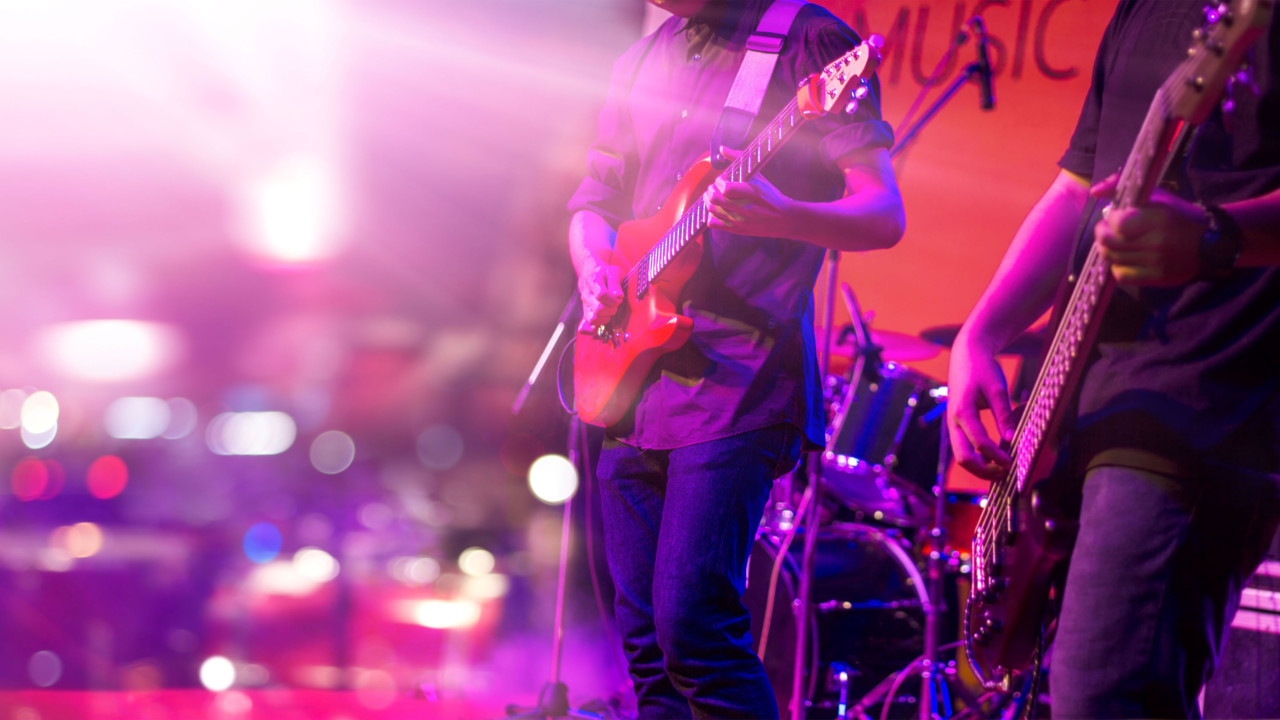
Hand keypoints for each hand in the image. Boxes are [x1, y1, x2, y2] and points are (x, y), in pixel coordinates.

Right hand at [576, 258, 622, 333]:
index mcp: (593, 280)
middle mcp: (586, 293)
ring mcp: (584, 304)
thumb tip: (618, 296)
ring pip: (592, 319)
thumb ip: (616, 283)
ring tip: (610, 311)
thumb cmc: (606, 274)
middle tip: (616, 306)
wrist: (591, 273)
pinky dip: (597, 327)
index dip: (613, 300)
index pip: (601, 295)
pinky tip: (604, 321)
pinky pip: (587, 326)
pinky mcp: (585, 312)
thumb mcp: (614, 272)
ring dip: (605, 318)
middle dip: (611, 310)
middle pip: (598, 309)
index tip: (619, 299)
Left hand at [703, 149, 796, 237]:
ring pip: (711, 210)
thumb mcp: (759, 177)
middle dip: (711, 189)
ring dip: (709, 200)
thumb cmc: (771, 196)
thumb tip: (722, 148)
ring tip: (715, 195)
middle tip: (716, 187)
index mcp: (752, 193)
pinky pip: (713, 223)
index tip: (723, 179)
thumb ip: (739, 159)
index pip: (726, 188)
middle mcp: (745, 208)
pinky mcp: (736, 230)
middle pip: (714, 199)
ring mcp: (739, 221)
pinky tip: (718, 209)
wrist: (784, 219)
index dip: (720, 181)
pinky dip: (711, 214)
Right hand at [946, 338, 1015, 479]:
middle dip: (984, 470)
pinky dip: (977, 457)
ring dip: (980, 467)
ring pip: (961, 456)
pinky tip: (994, 458)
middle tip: (1005, 474)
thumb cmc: (982, 369)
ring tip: (1001, 470)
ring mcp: (953, 425)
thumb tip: (1013, 440)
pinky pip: (964, 448)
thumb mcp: (997, 389)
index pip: (979, 443)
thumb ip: (1004, 414)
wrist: (965, 354)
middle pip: (963, 458)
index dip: (996, 456)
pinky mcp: (957, 425)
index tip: (1013, 462)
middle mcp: (953, 422)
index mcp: (962, 411)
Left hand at [1091, 174, 1207, 285]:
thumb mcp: (1156, 196)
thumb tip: (1094, 191)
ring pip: (1112, 259)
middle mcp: (1157, 242)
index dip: (1110, 221)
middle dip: (1102, 236)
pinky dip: (1118, 266)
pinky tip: (1125, 259)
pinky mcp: (1156, 278)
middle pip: (1109, 243)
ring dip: (1107, 251)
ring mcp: (1156, 262)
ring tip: (1116, 244)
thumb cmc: (1177, 216)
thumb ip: (1122, 187)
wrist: (1209, 244)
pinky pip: (1122, 276)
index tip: (1114, 218)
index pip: (1117, 224)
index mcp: (1158, 218)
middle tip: (1107, 232)